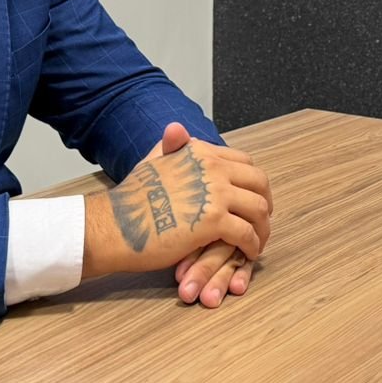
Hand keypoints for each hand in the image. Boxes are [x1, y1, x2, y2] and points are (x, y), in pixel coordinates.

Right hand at [148, 128, 263, 303]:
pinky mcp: (214, 222)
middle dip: (265, 202)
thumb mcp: (153, 160)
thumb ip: (171, 146)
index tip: (252, 197)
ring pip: (258, 209)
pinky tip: (247, 253)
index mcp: (201, 152)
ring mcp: (216, 193)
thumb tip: (176, 129)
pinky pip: (247, 233)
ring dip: (262, 227)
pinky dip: (252, 245)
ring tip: (257, 241)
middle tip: (262, 220)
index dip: (252, 182)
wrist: (116, 224)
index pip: (243, 162)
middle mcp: (213, 167)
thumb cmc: (131, 198)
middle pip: (258, 182)